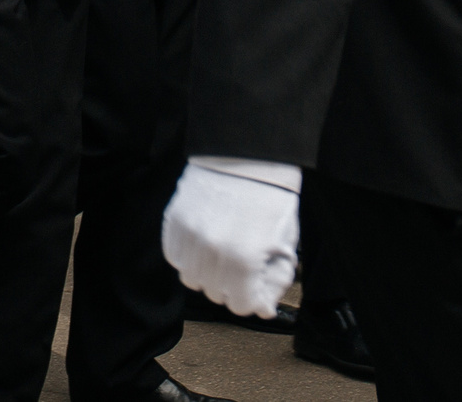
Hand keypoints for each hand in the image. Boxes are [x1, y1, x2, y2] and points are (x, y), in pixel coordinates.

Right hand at [163, 160, 300, 315]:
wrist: (247, 155)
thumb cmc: (271, 196)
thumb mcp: (286, 242)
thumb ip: (276, 279)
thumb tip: (264, 307)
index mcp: (244, 258)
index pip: (242, 306)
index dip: (254, 301)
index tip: (258, 292)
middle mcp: (212, 250)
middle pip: (216, 295)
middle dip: (233, 289)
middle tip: (243, 270)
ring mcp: (189, 234)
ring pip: (190, 279)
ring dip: (208, 275)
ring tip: (222, 257)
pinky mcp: (175, 219)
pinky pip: (174, 256)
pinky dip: (188, 258)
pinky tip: (204, 246)